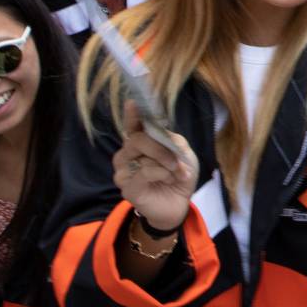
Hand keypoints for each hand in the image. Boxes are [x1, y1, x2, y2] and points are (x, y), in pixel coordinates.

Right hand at [111, 101, 197, 232]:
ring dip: (165, 162)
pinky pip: (144, 172)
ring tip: (175, 173)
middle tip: (176, 160)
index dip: (132, 114)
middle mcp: (127, 154)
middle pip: (137, 139)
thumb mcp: (183, 153)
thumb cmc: (179, 175)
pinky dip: (162, 173)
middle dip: (161, 147)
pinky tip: (168, 179)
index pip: (133, 125)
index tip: (133, 102)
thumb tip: (161, 135)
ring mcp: (123, 170)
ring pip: (141, 154)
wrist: (179, 203)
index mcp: (141, 142)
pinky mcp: (126, 186)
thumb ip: (171, 140)